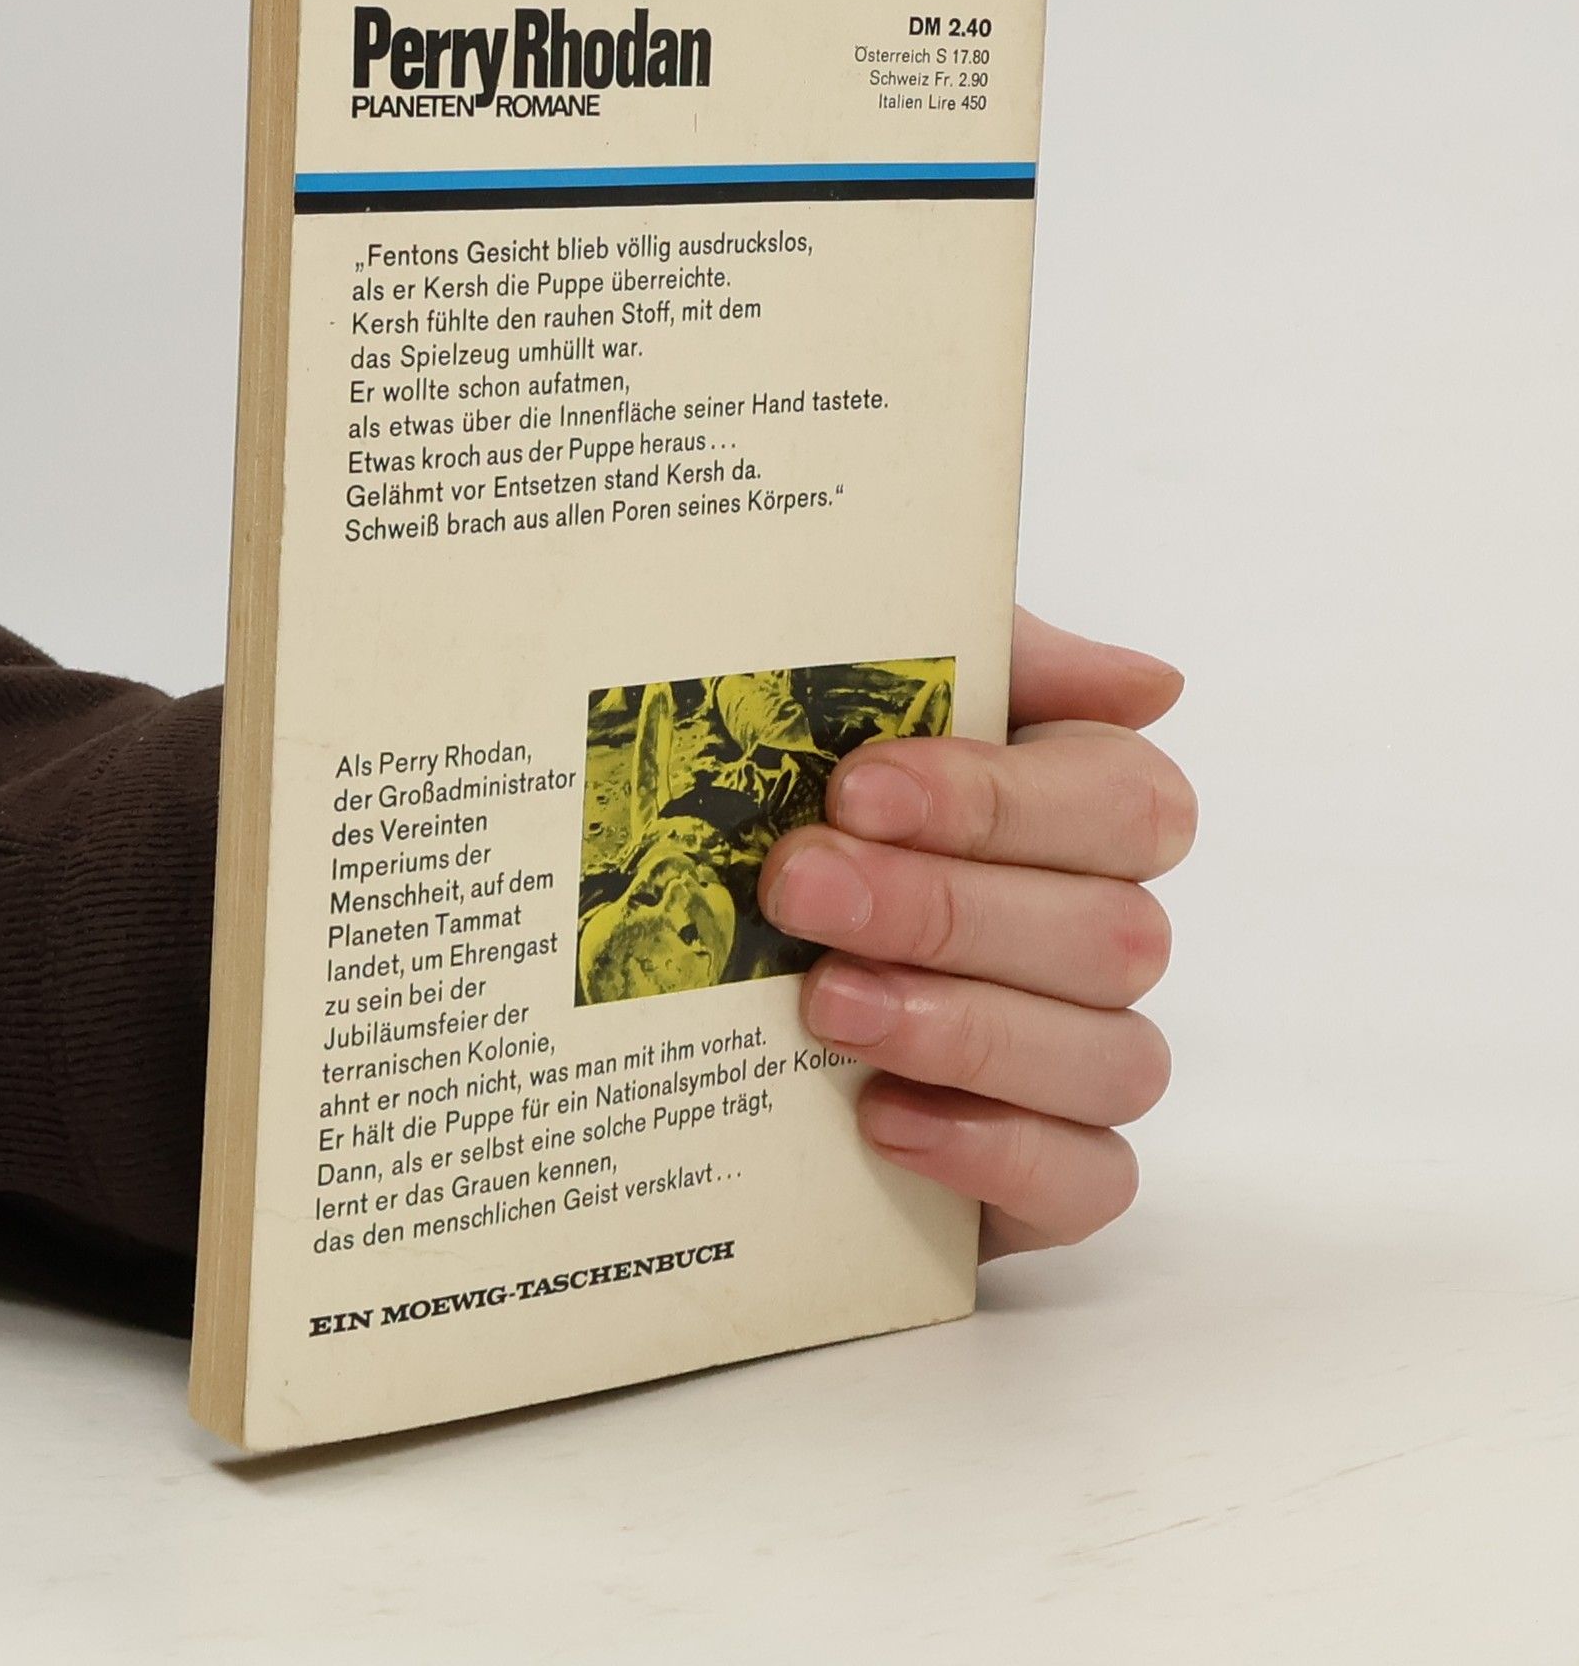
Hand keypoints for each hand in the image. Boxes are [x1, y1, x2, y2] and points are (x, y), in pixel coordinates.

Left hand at [757, 611, 1194, 1258]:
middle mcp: (1103, 938)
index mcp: (1082, 815)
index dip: (1000, 798)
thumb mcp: (863, 710)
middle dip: (944, 908)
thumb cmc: (808, 826)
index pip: (1125, 800)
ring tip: (825, 1006)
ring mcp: (1087, 1063)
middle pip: (1111, 932)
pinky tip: (884, 1119)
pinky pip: (1093, 1181)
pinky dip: (995, 1151)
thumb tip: (1150, 684)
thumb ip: (986, 664)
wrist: (695, 994)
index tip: (858, 788)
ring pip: (1113, 1056)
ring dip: (963, 1027)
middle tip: (801, 888)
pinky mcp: (1054, 1177)